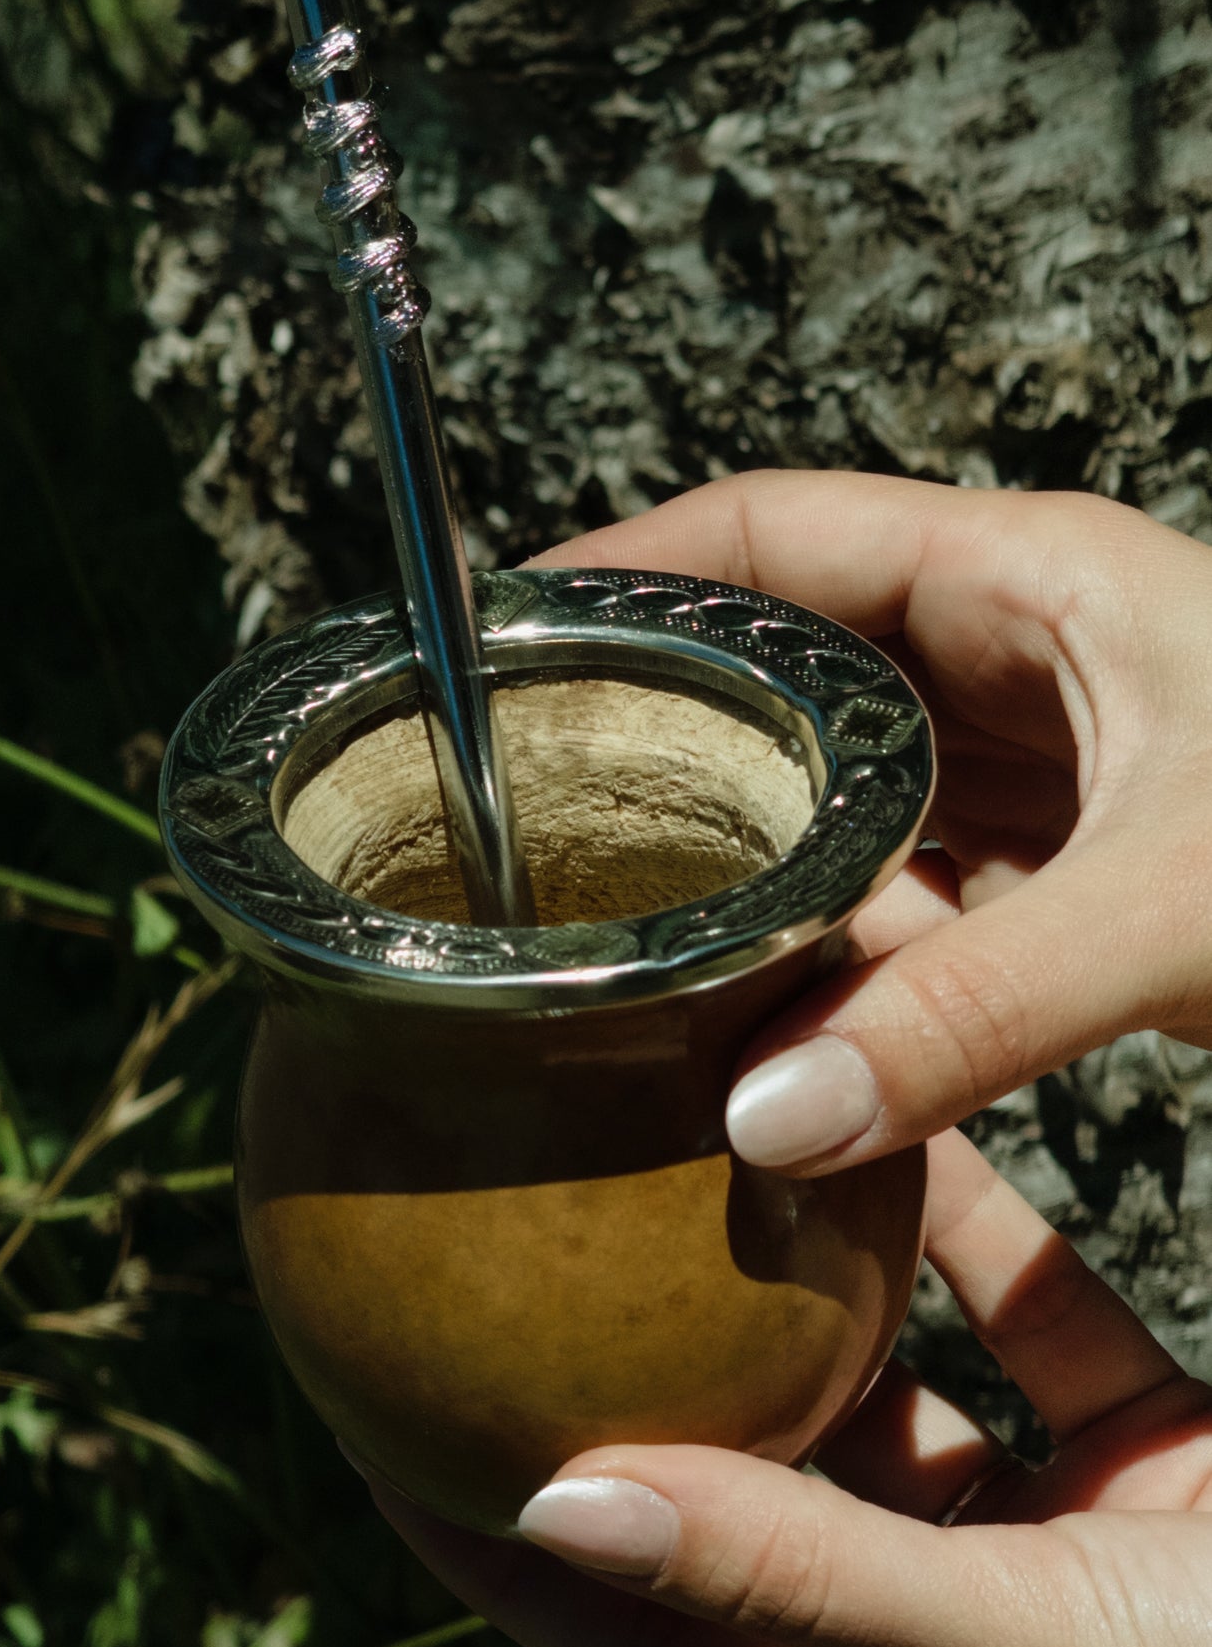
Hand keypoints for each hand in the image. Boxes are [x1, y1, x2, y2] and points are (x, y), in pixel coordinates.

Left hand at [363, 1128, 1211, 1646]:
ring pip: (886, 1374)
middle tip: (518, 1222)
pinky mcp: (1150, 1464)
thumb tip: (561, 1495)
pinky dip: (977, 1225)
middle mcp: (935, 1640)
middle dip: (640, 1356)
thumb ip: (804, 1578)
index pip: (618, 1625)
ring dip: (812, 1261)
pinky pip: (1033, 1323)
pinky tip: (904, 1107)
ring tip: (695, 1124)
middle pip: (732, 1477)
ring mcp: (1043, 1548)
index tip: (378, 1391)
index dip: (485, 1523)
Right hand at [534, 471, 1211, 1174]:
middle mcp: (1014, 656)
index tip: (502, 643)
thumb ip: (978, 1012)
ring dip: (753, 866)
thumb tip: (771, 1112)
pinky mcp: (1064, 860)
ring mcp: (1038, 759)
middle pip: (779, 670)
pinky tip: (776, 1013)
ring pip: (837, 791)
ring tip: (631, 931)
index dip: (622, 574)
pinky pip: (906, 887)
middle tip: (540, 816)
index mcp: (1026, 580)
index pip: (769, 534)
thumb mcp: (1172, 902)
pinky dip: (839, 947)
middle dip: (667, 741)